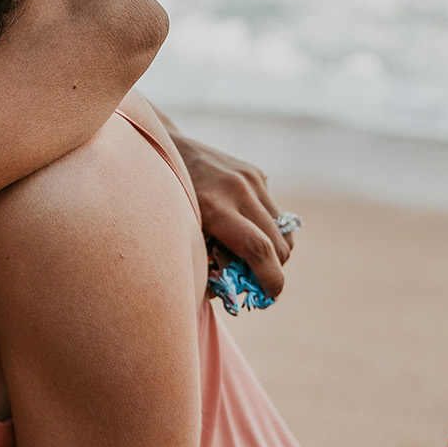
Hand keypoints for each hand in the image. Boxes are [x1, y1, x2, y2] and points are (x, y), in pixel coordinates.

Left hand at [167, 129, 291, 297]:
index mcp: (215, 208)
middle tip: (258, 282)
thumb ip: (208, 262)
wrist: (163, 149)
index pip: (259, 249)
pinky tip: (244, 226)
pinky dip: (268, 228)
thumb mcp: (179, 234)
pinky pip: (276, 212)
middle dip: (275, 269)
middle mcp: (238, 190)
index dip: (271, 280)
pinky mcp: (256, 172)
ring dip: (276, 250)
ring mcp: (251, 178)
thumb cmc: (164, 202)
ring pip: (284, 230)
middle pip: (278, 244)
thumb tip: (235, 292)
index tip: (269, 297)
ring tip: (252, 256)